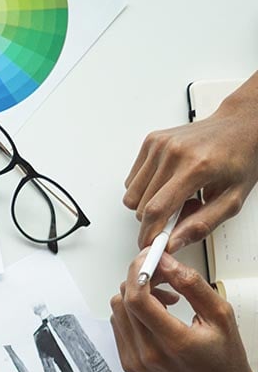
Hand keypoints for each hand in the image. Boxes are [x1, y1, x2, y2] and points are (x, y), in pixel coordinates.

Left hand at [111, 251, 257, 371]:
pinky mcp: (129, 363)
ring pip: (117, 311)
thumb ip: (192, 285)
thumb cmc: (225, 359)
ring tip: (165, 298)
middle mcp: (148, 354)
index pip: (137, 299)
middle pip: (123, 301)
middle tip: (162, 274)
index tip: (149, 257)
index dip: (138, 272)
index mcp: (173, 342)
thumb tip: (166, 263)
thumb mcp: (220, 315)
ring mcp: (135, 361)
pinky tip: (155, 314)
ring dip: (136, 296)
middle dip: (139, 279)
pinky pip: (118, 325)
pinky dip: (132, 312)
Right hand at [124, 80, 257, 251]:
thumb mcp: (233, 199)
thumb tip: (174, 242)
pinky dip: (145, 188)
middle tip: (180, 211)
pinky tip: (167, 181)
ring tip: (174, 195)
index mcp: (196, 167)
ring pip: (132, 195)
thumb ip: (202, 225)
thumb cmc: (240, 158)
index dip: (149, 233)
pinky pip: (131, 180)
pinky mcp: (151, 141)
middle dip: (156, 218)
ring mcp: (159, 145)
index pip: (157, 209)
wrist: (239, 126)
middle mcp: (173, 153)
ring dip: (148, 204)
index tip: (150, 245)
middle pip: (141, 205)